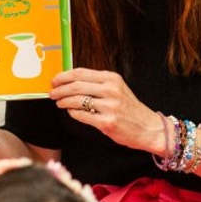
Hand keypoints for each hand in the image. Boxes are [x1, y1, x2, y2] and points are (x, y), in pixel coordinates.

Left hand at [49, 68, 164, 154]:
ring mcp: (109, 106)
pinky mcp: (107, 122)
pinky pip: (82, 116)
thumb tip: (71, 81)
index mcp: (112, 78)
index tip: (54, 81)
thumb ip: (98, 83)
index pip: (80, 73)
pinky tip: (71, 112)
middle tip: (52, 93)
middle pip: (76, 86)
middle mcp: (111, 90)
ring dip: (63, 102)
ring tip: (59, 103)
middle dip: (59, 90)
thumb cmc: (130, 109)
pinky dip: (73, 113)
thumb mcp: (117, 88)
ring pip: (77, 100)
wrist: (148, 128)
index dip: (63, 76)